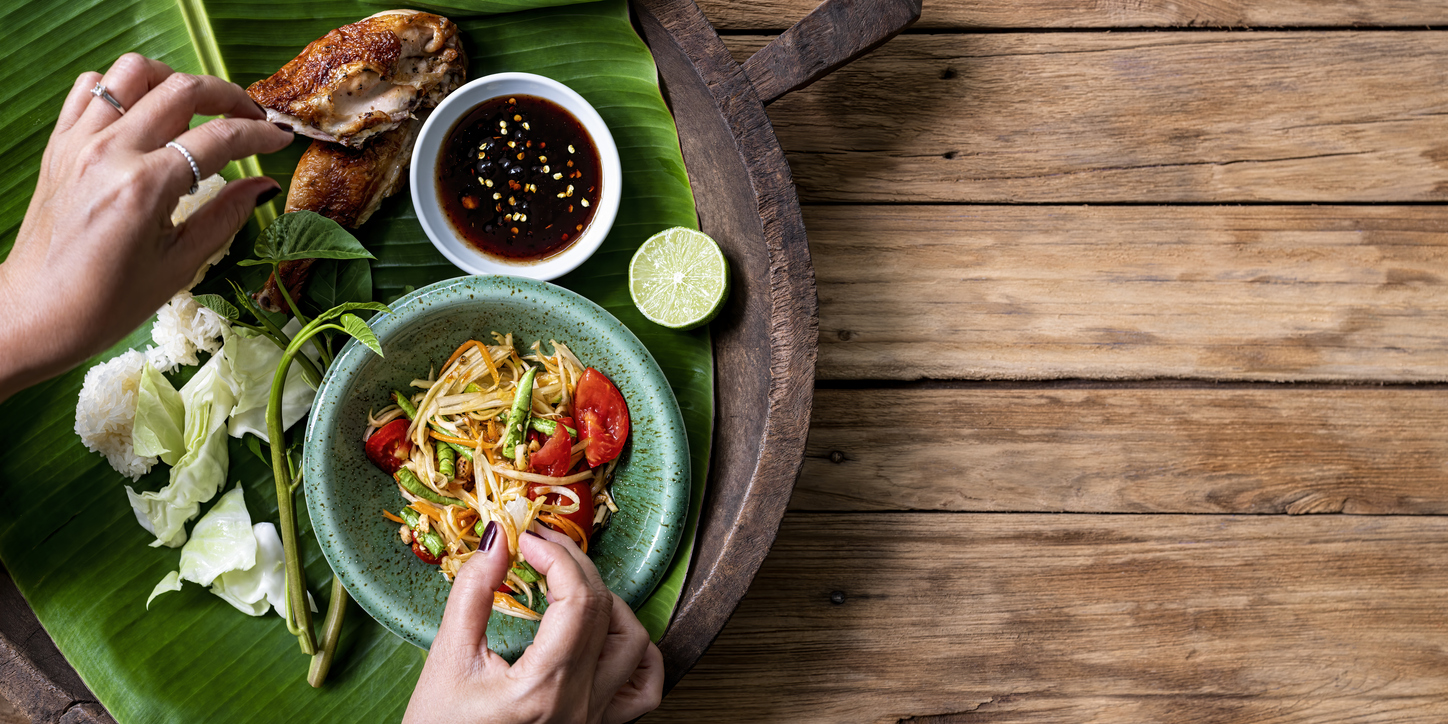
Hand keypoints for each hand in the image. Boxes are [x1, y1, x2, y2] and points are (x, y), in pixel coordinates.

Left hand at [0, 53, 292, 399]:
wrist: (33, 316)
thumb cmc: (105, 304)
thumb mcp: (179, 266)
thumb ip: (226, 216)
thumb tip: (264, 186)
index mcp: (143, 187)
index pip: (218, 139)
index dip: (259, 135)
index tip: (280, 139)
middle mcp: (108, 153)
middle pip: (181, 90)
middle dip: (228, 96)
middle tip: (252, 116)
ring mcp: (78, 143)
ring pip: (133, 73)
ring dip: (174, 81)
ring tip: (197, 108)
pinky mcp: (59, 145)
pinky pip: (90, 88)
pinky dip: (124, 89)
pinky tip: (144, 115)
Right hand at [406, 524, 663, 723]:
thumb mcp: (446, 658)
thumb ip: (472, 593)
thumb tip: (497, 539)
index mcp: (544, 687)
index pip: (577, 600)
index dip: (556, 556)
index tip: (527, 539)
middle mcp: (580, 704)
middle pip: (604, 612)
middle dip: (575, 567)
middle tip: (542, 549)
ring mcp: (594, 718)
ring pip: (634, 645)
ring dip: (610, 606)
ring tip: (571, 590)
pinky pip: (643, 688)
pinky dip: (637, 654)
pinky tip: (608, 635)